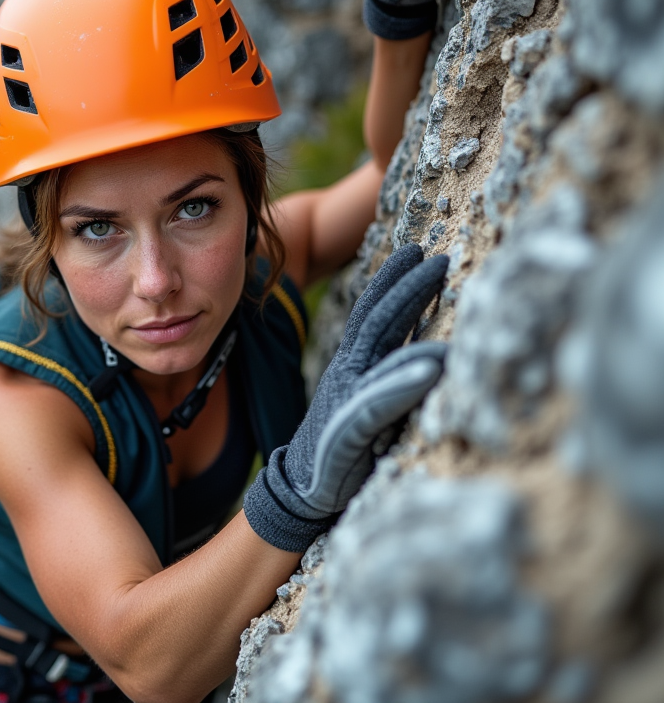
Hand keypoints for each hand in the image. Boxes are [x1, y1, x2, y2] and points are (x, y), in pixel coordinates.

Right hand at [244, 244, 448, 551]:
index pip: (371, 313)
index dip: (393, 280)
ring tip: (440, 284)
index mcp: (352, 367)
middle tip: (439, 255)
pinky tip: (432, 366)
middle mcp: (348, 373)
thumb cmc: (342, 453)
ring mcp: (348, 397)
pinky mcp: (352, 429)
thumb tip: (428, 360)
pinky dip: (405, 380)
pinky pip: (381, 400)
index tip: (418, 251)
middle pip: (377, 317)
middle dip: (408, 283)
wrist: (302, 493)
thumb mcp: (367, 408)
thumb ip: (387, 381)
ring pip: (380, 345)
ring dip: (410, 310)